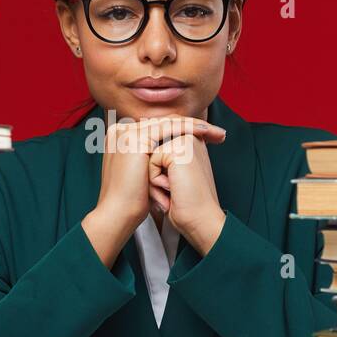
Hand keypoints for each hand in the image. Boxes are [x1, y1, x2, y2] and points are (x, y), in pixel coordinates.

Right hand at [82, 116, 225, 267]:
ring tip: (216, 133)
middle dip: (194, 126)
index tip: (208, 136)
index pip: (160, 126)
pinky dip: (188, 128)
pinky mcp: (134, 138)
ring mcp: (126, 132)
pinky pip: (167, 128)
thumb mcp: (145, 172)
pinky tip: (204, 131)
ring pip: (168, 122)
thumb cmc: (132, 200)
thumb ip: (154, 158)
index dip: (185, 129)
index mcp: (122, 136)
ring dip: (195, 125)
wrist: (118, 214)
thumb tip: (172, 157)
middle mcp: (121, 130)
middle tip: (218, 134)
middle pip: (165, 122)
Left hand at [148, 132, 226, 256]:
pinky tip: (172, 188)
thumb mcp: (172, 179)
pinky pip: (151, 161)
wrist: (201, 220)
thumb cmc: (188, 206)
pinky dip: (156, 180)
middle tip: (174, 192)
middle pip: (151, 153)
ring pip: (150, 157)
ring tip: (173, 191)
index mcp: (191, 145)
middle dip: (155, 177)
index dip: (158, 176)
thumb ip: (163, 162)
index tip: (177, 190)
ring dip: (154, 180)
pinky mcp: (179, 150)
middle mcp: (190, 140)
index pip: (157, 153)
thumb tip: (143, 158)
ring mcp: (186, 143)